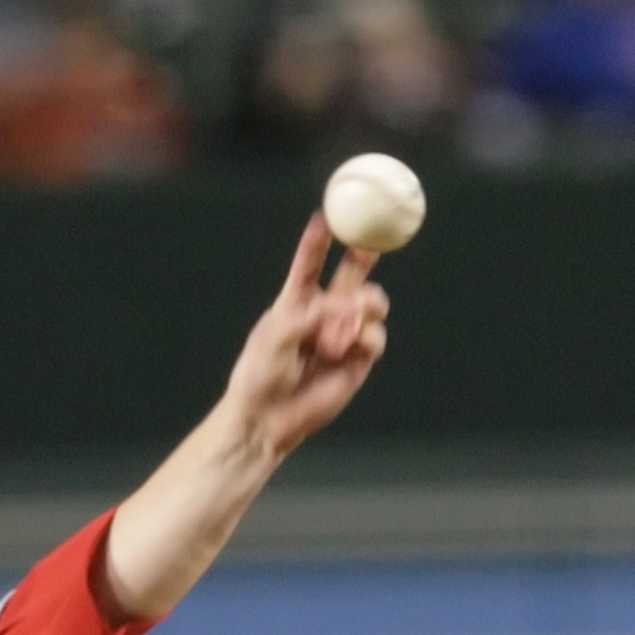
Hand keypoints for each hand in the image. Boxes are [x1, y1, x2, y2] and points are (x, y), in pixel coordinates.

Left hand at [222, 212, 388, 464]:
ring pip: (371, 303)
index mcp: (295, 302)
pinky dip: (364, 338)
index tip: (326, 216)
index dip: (319, 240)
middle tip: (373, 239)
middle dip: (364, 252)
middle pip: (350, 273)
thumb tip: (347, 308)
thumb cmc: (260, 375)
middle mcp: (322, 314)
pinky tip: (344, 350)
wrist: (267, 418)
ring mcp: (343, 335)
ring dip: (363, 307)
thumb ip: (311, 314)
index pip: (309, 264)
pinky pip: (375, 336)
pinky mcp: (357, 359)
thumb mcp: (276, 335)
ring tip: (344, 327)